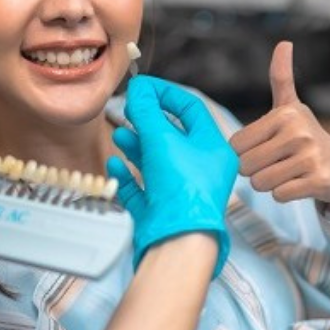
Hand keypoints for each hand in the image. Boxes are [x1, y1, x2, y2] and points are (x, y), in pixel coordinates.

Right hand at [107, 76, 238, 277]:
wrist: (178, 242)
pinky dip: (128, 174)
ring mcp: (181, 193)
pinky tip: (115, 164)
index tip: (142, 87)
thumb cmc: (181, 189)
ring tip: (120, 135)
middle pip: (172, 136)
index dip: (165, 93)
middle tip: (127, 111)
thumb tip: (138, 90)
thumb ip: (147, 111)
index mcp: (213, 150)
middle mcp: (201, 171)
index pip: (191, 109)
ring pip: (155, 162)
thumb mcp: (162, 139)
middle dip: (147, 122)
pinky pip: (142, 188)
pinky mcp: (162, 212)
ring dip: (136, 146)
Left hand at [229, 41, 329, 223]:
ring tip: (287, 173)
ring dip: (269, 184)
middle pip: (246, 166)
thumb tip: (284, 42)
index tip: (264, 148)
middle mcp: (298, 132)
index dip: (244, 153)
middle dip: (255, 171)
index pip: (235, 146)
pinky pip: (279, 195)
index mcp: (285, 114)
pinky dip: (283, 194)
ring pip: (261, 183)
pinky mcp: (318, 180)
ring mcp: (310, 157)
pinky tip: (298, 183)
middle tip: (276, 164)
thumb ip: (281, 77)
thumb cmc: (305, 137)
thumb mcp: (291, 106)